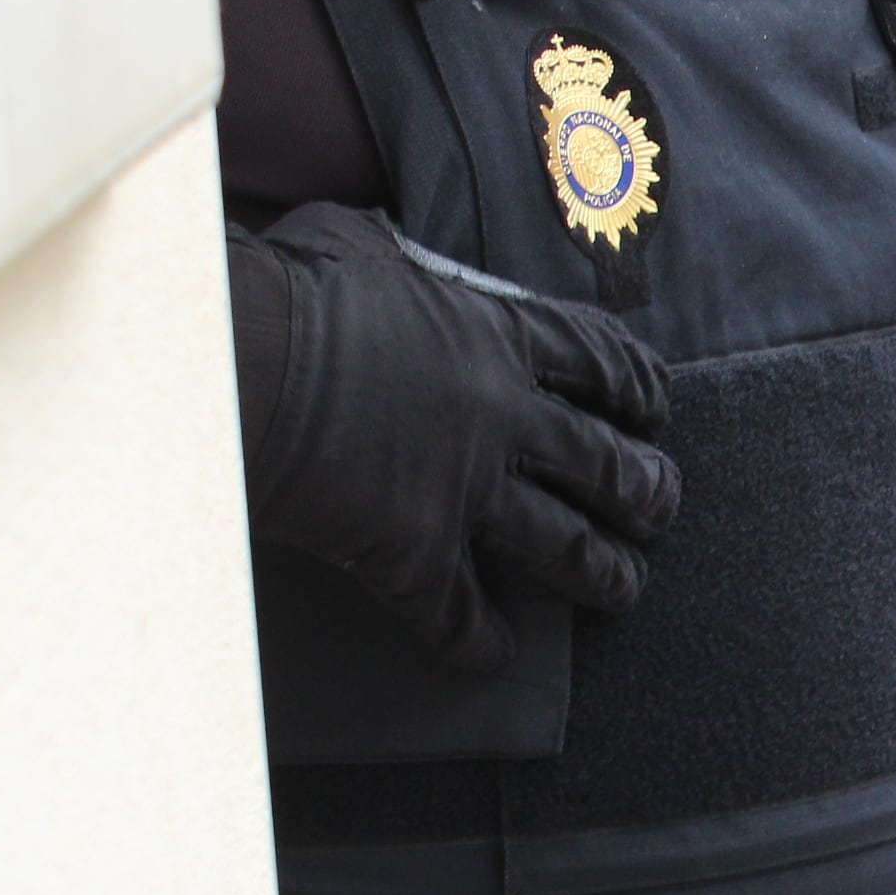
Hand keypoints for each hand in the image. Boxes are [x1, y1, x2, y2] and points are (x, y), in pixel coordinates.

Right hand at [234, 204, 679, 670]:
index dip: (637, 388)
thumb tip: (372, 241)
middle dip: (645, 490)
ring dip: (605, 572)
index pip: (598, 360)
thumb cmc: (285, 292)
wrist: (236, 363)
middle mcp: (501, 417)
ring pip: (565, 545)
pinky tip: (493, 653)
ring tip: (625, 588)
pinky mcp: (417, 553)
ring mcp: (465, 490)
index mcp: (493, 336)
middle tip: (658, 507)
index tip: (653, 410)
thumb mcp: (351, 243)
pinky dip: (481, 641)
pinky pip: (462, 613)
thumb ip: (387, 255)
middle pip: (603, 462)